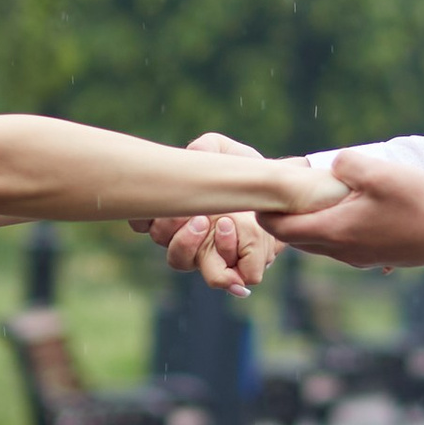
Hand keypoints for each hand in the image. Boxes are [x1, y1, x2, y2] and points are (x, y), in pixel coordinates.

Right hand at [145, 132, 281, 295]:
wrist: (282, 191)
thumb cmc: (244, 171)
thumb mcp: (226, 151)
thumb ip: (206, 147)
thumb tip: (191, 153)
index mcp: (174, 212)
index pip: (141, 222)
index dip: (143, 217)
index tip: (157, 204)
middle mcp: (183, 236)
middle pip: (160, 239)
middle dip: (170, 227)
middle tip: (197, 213)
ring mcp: (205, 255)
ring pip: (180, 261)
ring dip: (189, 244)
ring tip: (219, 224)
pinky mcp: (236, 269)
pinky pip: (224, 276)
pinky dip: (228, 265)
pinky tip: (237, 240)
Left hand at [276, 149, 423, 272]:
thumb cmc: (417, 201)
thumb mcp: (379, 172)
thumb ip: (346, 163)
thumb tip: (331, 166)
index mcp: (335, 231)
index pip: (282, 230)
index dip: (265, 214)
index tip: (262, 196)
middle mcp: (341, 251)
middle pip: (296, 240)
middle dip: (283, 220)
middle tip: (282, 194)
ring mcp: (357, 258)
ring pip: (317, 244)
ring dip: (307, 224)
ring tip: (310, 198)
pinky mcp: (371, 258)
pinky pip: (337, 246)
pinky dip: (328, 229)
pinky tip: (342, 208)